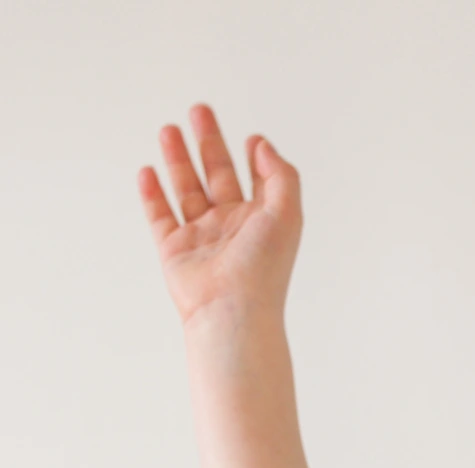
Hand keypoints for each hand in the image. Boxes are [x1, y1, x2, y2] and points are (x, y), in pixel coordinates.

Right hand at [138, 105, 300, 327]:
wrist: (231, 310)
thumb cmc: (262, 268)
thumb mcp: (287, 214)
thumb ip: (281, 176)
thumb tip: (263, 145)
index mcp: (261, 222)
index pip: (258, 183)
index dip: (257, 159)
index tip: (253, 139)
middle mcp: (231, 228)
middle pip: (218, 175)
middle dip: (209, 143)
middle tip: (200, 110)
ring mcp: (202, 238)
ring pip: (187, 190)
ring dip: (178, 159)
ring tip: (170, 128)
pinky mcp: (174, 250)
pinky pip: (160, 217)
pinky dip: (153, 194)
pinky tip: (148, 171)